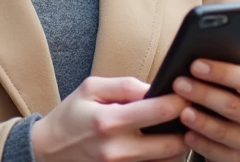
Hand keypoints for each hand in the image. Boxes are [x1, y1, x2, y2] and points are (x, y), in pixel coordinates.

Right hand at [31, 76, 190, 161]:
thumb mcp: (92, 88)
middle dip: (187, 127)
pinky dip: (164, 158)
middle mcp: (116, 151)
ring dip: (179, 145)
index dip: (180, 101)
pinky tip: (162, 144)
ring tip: (178, 129)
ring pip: (167, 161)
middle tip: (190, 113)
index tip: (188, 93)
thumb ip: (126, 86)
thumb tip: (156, 88)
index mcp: (108, 121)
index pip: (159, 111)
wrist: (49, 151)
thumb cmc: (72, 115)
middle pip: (171, 144)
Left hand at [172, 60, 239, 161]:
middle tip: (178, 83)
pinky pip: (216, 152)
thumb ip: (224, 70)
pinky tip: (186, 134)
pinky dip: (199, 142)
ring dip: (199, 120)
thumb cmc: (234, 93)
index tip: (194, 65)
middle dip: (202, 93)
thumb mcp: (237, 80)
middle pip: (231, 105)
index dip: (221, 72)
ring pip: (222, 131)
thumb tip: (195, 57)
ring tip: (180, 110)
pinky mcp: (239, 159)